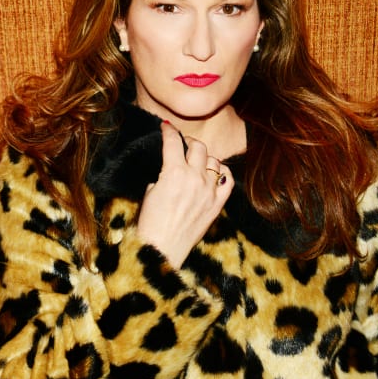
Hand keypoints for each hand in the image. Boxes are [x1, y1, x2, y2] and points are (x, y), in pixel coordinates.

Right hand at [136, 121, 233, 267]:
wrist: (162, 250)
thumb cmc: (150, 224)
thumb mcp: (149, 193)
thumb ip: (163, 176)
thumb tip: (171, 170)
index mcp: (173, 173)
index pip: (172, 142)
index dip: (168, 131)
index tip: (166, 127)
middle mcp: (194, 178)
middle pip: (198, 146)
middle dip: (188, 142)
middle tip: (183, 144)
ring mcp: (209, 191)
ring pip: (214, 161)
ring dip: (204, 157)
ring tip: (197, 161)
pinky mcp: (217, 205)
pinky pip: (227, 180)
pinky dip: (223, 173)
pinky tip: (216, 172)